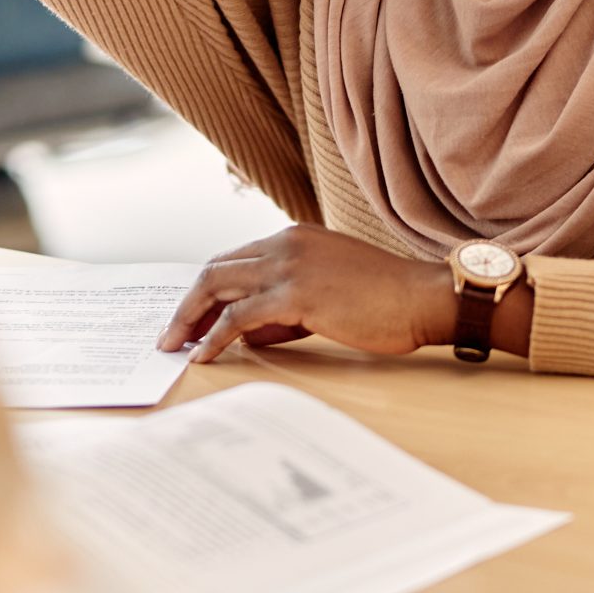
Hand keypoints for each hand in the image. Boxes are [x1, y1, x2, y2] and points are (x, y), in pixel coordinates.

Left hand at [159, 226, 453, 364]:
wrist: (423, 297)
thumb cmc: (386, 300)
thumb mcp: (328, 294)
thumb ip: (286, 308)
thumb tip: (250, 332)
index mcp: (294, 237)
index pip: (235, 260)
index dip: (207, 291)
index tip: (190, 318)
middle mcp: (286, 243)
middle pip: (216, 269)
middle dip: (187, 303)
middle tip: (170, 334)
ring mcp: (289, 265)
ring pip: (218, 285)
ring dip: (190, 318)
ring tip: (174, 346)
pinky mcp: (296, 293)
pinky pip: (238, 316)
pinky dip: (214, 336)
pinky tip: (203, 355)